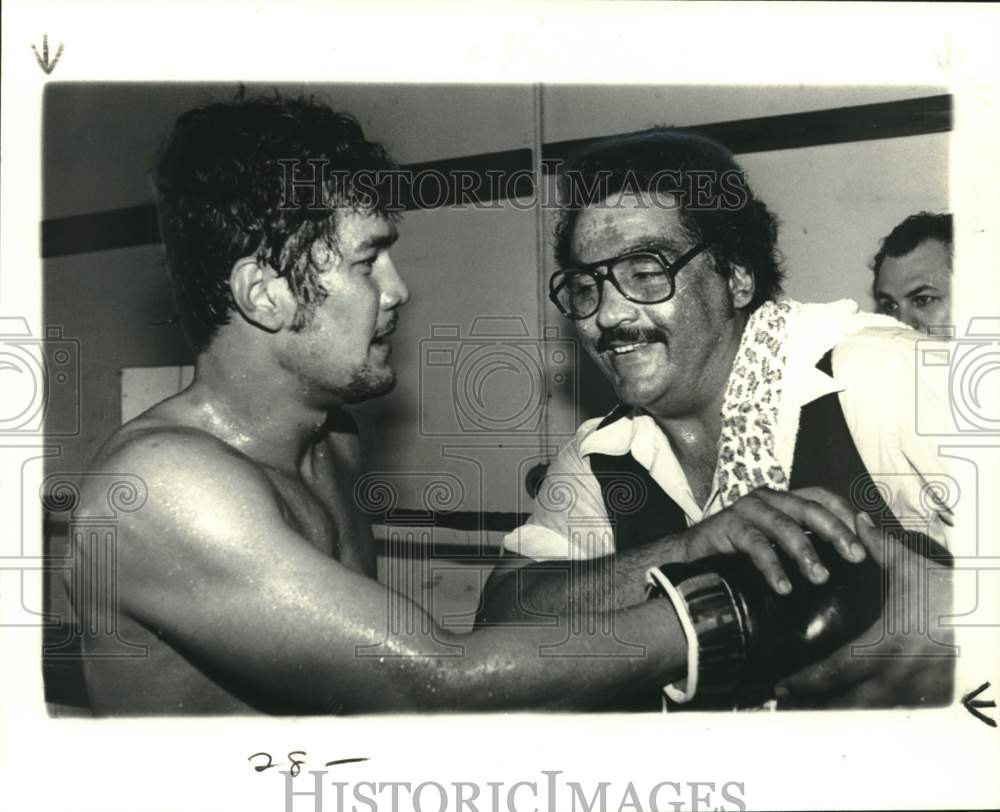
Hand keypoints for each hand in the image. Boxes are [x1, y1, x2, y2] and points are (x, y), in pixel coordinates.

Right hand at [679, 486, 867, 594]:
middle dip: (836, 532)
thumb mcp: (778, 548)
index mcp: (783, 501)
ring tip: (820, 577)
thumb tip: (850, 560)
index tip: (865, 539)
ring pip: (783, 525)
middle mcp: (766, 499)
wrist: (690, 559)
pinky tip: (784, 586)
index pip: (821, 496)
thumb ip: (807, 546)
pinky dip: (772, 566)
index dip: (845, 513)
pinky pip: (754, 544)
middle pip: (808, 508)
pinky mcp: (726, 526)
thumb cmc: (740, 557)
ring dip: (805, 551)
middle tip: (855, 557)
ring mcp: (746, 510)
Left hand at [775, 512, 954, 707]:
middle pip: (848, 704)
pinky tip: (855, 711)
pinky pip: (899, 714)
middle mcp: (901, 674)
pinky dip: (875, 714)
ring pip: (872, 714)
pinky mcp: (937, 699)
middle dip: (816, 707)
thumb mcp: (912, 567)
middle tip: (788, 705)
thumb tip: (856, 518)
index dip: (806, 682)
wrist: (993, 614)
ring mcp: (920, 692)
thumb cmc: (951, 591)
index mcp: (887, 643)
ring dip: (842, 713)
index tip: (781, 687)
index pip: (837, 670)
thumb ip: (879, 546)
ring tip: (811, 712)